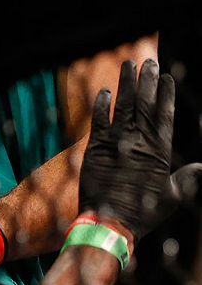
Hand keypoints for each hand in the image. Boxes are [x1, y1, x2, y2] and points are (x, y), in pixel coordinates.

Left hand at [79, 58, 200, 243]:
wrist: (111, 223)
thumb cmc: (144, 213)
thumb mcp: (173, 197)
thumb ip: (188, 179)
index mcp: (159, 152)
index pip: (165, 116)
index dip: (166, 95)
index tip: (167, 77)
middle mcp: (138, 141)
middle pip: (144, 103)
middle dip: (147, 80)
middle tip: (149, 61)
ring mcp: (116, 141)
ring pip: (123, 104)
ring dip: (126, 82)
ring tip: (128, 63)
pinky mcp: (96, 144)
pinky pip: (99, 118)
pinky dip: (102, 103)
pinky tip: (105, 90)